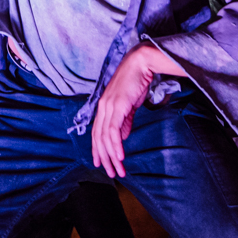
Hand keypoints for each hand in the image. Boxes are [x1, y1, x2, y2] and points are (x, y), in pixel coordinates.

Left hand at [91, 45, 163, 177]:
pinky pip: (114, 130)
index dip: (97, 149)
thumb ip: (125, 121)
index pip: (97, 132)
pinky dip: (116, 145)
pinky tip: (120, 156)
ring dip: (112, 156)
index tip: (101, 163)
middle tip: (111, 173)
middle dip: (104, 158)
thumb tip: (122, 136)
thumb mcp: (129, 105)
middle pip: (98, 138)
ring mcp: (108, 106)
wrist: (141, 64)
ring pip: (105, 137)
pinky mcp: (117, 106)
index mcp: (104, 107)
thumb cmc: (136, 82)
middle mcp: (102, 107)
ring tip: (118, 170)